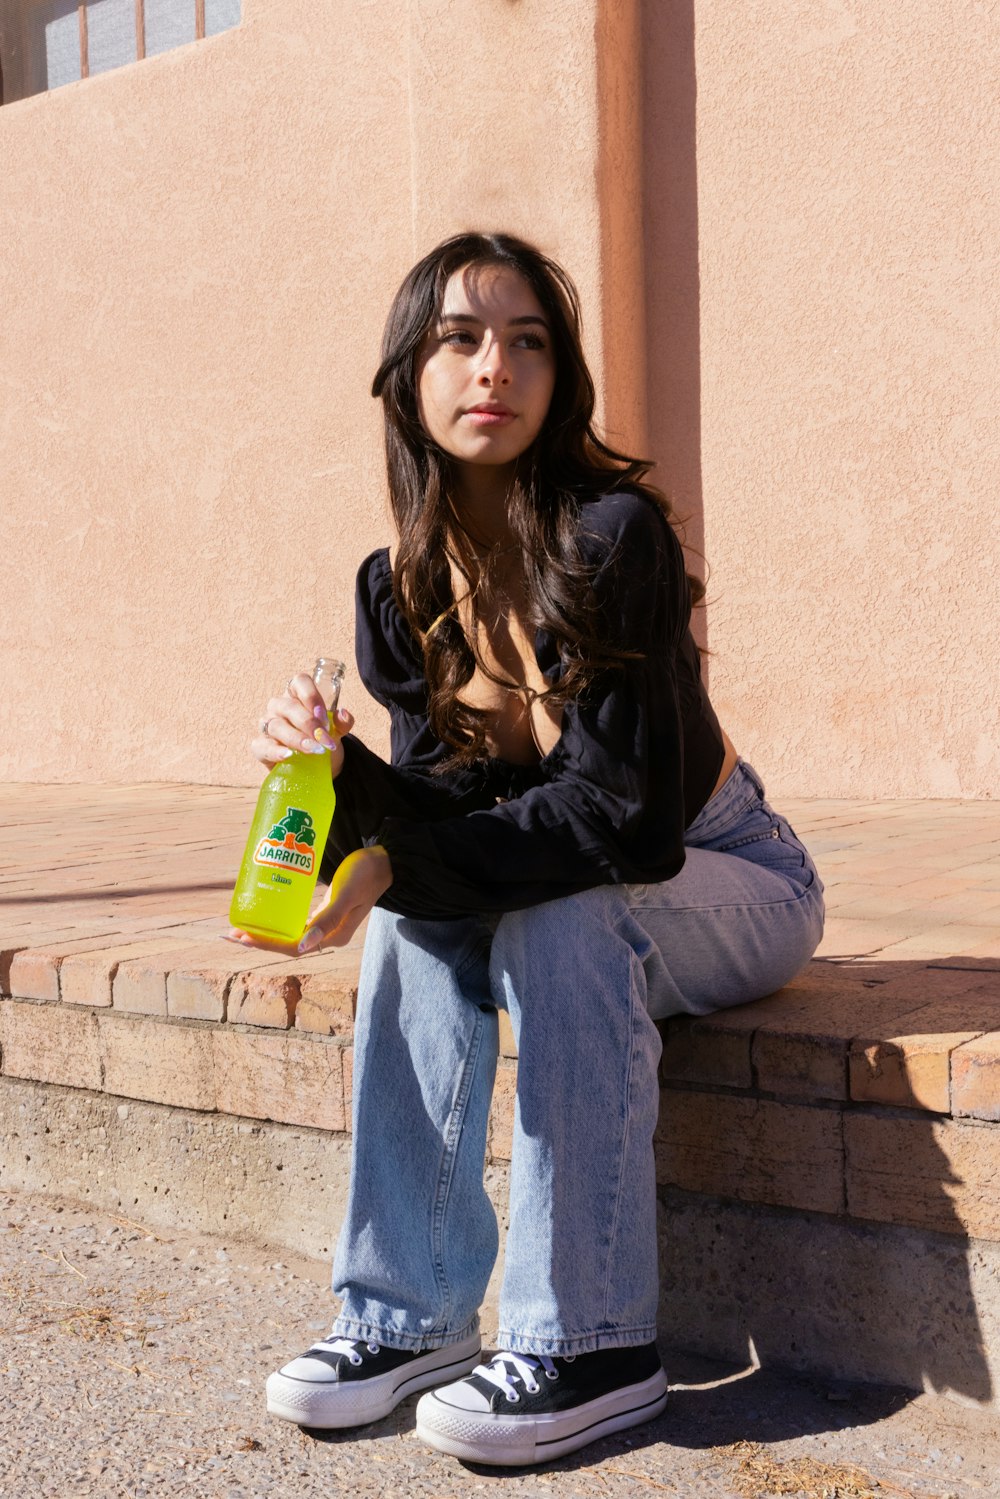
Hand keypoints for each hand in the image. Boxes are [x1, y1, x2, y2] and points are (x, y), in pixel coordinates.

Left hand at [225, 847, 393, 953]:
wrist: (385, 862)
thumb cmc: (366, 874)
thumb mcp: (346, 894)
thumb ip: (327, 918)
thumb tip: (302, 946)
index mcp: (333, 936)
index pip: (293, 948)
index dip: (265, 944)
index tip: (242, 937)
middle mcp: (327, 934)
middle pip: (286, 944)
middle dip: (258, 940)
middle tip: (230, 933)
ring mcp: (326, 924)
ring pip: (289, 934)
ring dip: (265, 931)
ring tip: (240, 927)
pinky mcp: (324, 911)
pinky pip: (295, 921)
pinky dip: (277, 920)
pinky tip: (265, 913)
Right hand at [252, 671, 353, 777]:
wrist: (312, 763)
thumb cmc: (320, 737)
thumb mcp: (336, 729)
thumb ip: (343, 722)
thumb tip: (343, 714)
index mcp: (297, 694)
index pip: (300, 682)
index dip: (312, 696)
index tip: (324, 715)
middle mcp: (279, 706)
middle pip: (288, 706)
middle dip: (309, 723)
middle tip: (324, 739)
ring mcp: (267, 725)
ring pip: (276, 726)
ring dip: (297, 738)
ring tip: (314, 750)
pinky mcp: (261, 746)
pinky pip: (262, 746)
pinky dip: (275, 751)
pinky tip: (288, 755)